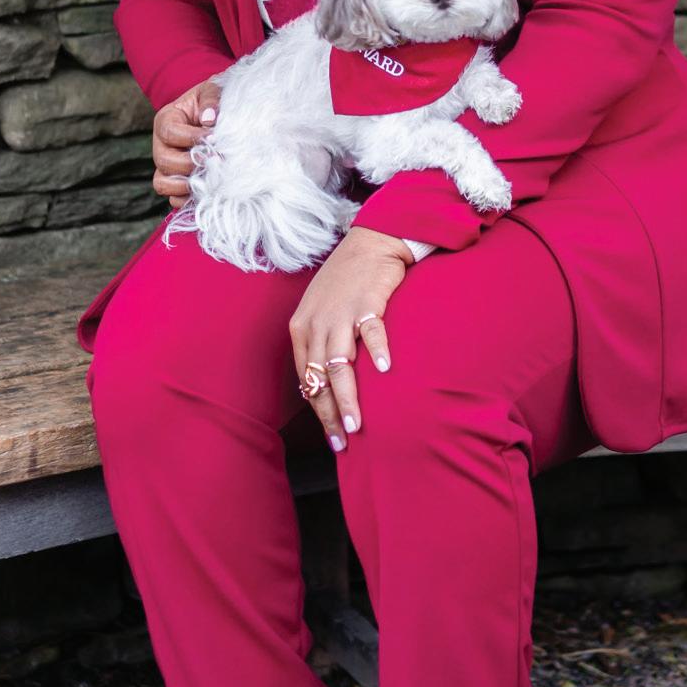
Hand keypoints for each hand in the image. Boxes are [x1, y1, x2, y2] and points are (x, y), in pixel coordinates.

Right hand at [153, 74, 223, 207]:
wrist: (218, 117)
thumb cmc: (213, 102)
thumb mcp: (213, 91)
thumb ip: (211, 100)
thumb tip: (209, 119)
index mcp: (166, 120)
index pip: (170, 133)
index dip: (192, 139)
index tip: (216, 140)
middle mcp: (161, 145)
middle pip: (164, 161)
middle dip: (192, 164)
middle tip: (216, 162)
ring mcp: (166, 167)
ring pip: (163, 184)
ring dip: (186, 185)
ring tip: (210, 179)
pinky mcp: (175, 183)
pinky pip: (173, 199)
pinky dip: (187, 199)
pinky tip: (206, 191)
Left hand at [289, 227, 414, 452]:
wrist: (369, 243)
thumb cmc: (346, 282)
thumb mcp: (322, 312)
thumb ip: (321, 344)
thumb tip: (326, 384)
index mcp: (301, 328)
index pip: (306, 379)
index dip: (318, 410)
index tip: (332, 436)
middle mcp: (316, 323)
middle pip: (320, 378)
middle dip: (330, 415)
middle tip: (342, 442)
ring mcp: (341, 313)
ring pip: (340, 364)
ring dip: (347, 398)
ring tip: (356, 425)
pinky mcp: (367, 302)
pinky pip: (371, 332)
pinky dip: (378, 352)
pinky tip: (385, 371)